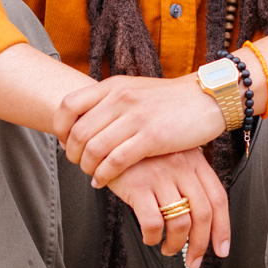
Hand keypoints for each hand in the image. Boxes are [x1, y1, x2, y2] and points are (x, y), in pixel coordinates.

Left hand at [54, 74, 225, 186]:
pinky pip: (115, 161)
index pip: (69, 105)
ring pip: (94, 148)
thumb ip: (111, 102)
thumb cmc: (171, 101)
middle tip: (78, 163)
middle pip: (78, 132)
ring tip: (91, 174)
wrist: (207, 99)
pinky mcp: (152, 137)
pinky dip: (104, 175)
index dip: (60, 127)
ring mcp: (136, 117)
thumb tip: (86, 121)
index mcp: (113, 87)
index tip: (64, 141)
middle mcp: (120, 99)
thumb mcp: (135, 91)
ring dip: (87, 167)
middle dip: (72, 153)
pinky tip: (103, 181)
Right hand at [103, 150, 231, 267]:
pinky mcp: (137, 185)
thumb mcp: (172, 155)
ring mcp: (159, 176)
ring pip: (180, 223)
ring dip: (175, 245)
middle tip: (193, 259)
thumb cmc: (141, 152)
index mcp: (194, 161)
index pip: (218, 199)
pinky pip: (152, 222)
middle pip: (202, 215)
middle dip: (200, 245)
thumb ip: (189, 178)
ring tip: (168, 249)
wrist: (108, 138)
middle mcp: (181, 167)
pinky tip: (149, 238)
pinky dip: (153, 237)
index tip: (221, 248)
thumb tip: (202, 219)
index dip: (222, 228)